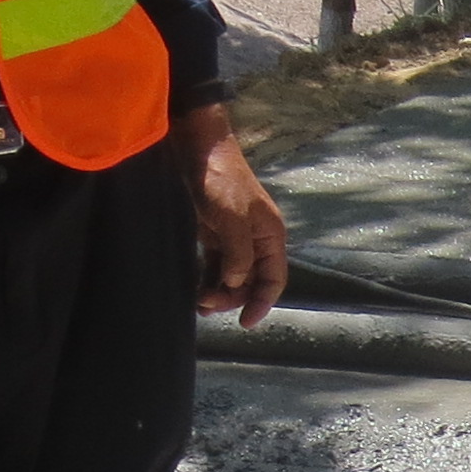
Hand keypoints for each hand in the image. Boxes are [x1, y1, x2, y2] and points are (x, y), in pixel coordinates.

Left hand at [180, 104, 286, 320]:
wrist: (199, 149)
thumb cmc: (221, 180)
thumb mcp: (232, 218)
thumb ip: (238, 254)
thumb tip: (235, 282)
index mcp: (270, 236)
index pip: (274, 279)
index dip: (262, 302)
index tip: (245, 322)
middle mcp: (257, 239)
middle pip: (251, 281)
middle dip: (232, 298)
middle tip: (206, 305)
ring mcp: (235, 237)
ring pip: (232, 276)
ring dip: (218, 291)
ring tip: (198, 302)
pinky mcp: (215, 232)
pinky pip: (216, 264)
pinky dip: (209, 278)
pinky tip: (196, 288)